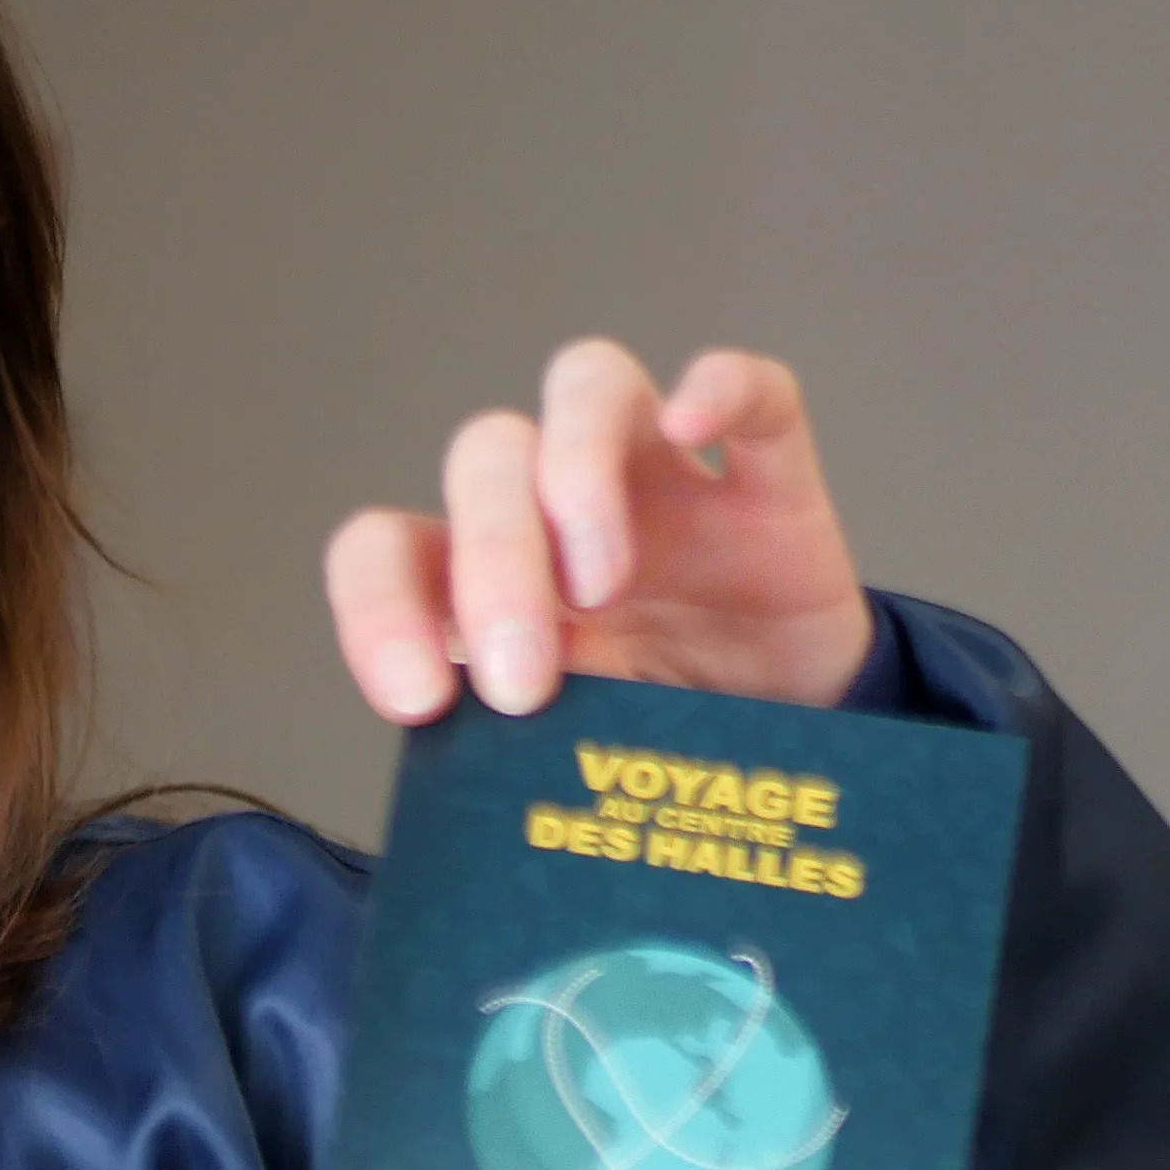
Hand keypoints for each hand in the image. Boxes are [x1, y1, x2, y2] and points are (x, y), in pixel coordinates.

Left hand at [325, 341, 873, 721]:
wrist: (790, 732)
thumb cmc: (662, 734)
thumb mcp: (578, 753)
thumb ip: (523, 748)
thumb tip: (478, 785)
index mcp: (485, 577)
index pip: (389, 546)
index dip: (378, 607)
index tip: (416, 698)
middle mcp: (557, 504)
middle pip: (486, 455)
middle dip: (494, 561)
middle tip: (526, 683)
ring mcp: (661, 474)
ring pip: (588, 384)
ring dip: (578, 472)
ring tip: (603, 585)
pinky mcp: (765, 470)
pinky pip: (749, 389)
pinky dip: (719, 386)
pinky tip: (693, 423)